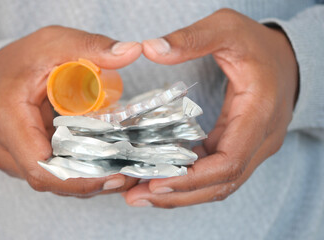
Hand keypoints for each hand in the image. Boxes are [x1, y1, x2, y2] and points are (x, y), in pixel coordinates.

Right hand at [0, 26, 141, 196]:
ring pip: (54, 181)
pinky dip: (79, 173)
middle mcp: (4, 147)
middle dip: (92, 181)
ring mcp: (12, 157)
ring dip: (89, 180)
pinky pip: (53, 174)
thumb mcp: (57, 43)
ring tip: (123, 174)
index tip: (115, 174)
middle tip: (128, 176)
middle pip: (51, 179)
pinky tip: (105, 167)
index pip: (41, 166)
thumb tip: (132, 50)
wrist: (0, 72)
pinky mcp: (23, 159)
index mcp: (8, 118)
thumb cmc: (25, 58)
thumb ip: (92, 47)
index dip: (80, 178)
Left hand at [123, 9, 297, 207]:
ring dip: (181, 192)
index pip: (229, 162)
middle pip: (221, 183)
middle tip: (138, 196)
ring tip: (142, 192)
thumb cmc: (258, 44)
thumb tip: (151, 49)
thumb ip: (191, 38)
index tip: (156, 180)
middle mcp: (260, 139)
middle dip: (179, 194)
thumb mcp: (227, 29)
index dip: (192, 177)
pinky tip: (163, 174)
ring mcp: (252, 146)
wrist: (286, 58)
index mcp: (259, 113)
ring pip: (218, 183)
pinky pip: (215, 171)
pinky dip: (189, 178)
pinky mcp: (240, 146)